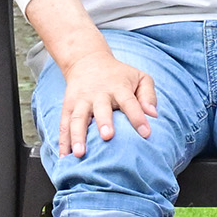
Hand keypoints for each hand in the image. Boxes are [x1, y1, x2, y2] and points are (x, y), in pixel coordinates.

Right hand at [51, 42, 157, 158]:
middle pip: (100, 109)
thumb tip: (153, 114)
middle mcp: (98, 94)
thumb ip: (148, 95)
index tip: (146, 133)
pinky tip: (63, 156)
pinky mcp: (68, 106)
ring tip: (79, 153)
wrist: (86, 61)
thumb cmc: (118, 74)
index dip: (137, 117)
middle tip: (107, 137)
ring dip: (77, 136)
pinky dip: (62, 141)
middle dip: (103, 123)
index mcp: (118, 88)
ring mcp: (80, 101)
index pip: (130, 102)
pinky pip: (64, 124)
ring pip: (77, 118)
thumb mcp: (139, 77)